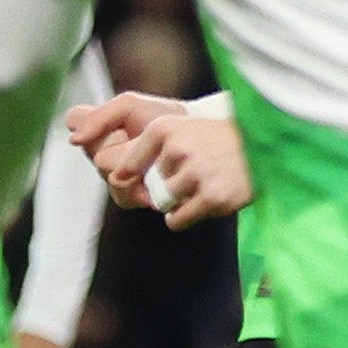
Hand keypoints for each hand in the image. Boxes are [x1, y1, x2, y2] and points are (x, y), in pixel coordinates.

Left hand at [71, 96, 250, 227]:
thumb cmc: (212, 141)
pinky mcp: (211, 197)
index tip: (146, 174)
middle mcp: (176, 149)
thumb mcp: (172, 127)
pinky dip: (186, 216)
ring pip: (162, 205)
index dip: (133, 179)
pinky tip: (207, 197)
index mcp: (162, 129)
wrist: (262, 149)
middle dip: (161, 189)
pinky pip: (176, 220)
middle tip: (191, 174)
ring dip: (179, 201)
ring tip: (204, 181)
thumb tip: (84, 147)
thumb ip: (130, 137)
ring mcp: (194, 174)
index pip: (122, 169)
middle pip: (144, 189)